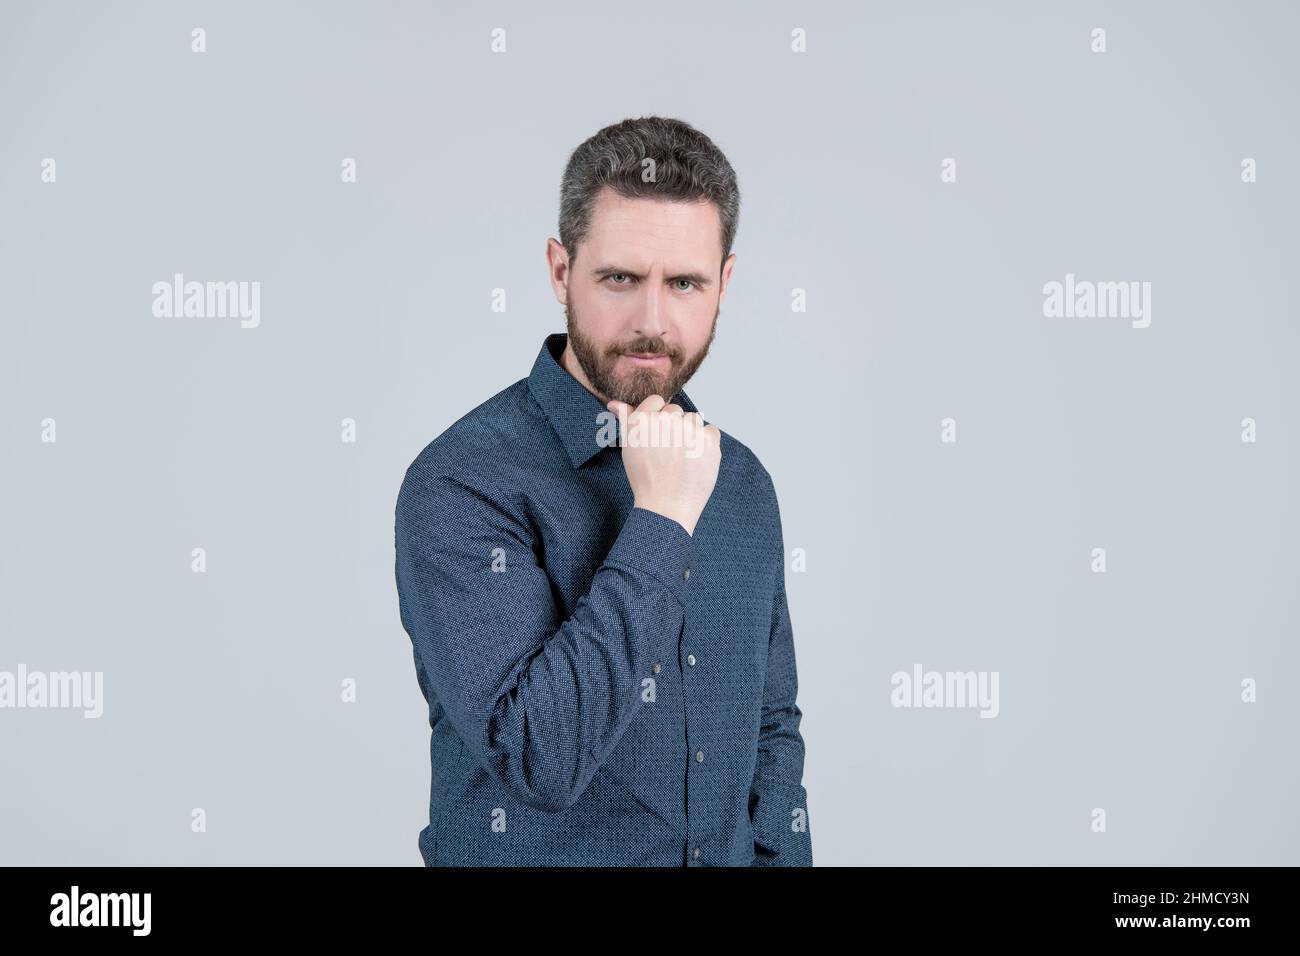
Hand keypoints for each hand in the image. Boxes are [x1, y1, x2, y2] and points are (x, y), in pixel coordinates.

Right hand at [606, 394, 720, 536]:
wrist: (666, 508)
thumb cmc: (646, 479)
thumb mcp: (630, 448)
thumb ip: (626, 421)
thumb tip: (615, 404)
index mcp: (641, 421)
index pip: (656, 401)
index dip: (658, 417)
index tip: (658, 436)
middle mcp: (664, 421)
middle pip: (676, 410)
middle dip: (674, 427)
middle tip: (669, 452)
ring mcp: (688, 430)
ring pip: (694, 419)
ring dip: (691, 434)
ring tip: (682, 457)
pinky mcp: (708, 441)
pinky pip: (710, 431)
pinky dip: (705, 444)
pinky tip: (695, 459)